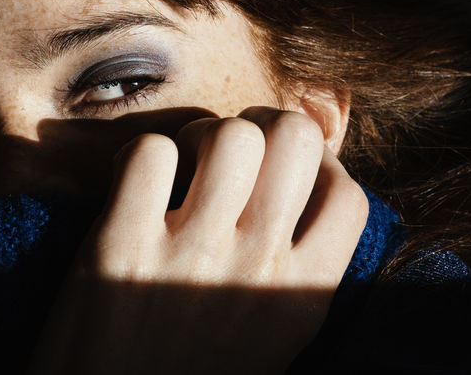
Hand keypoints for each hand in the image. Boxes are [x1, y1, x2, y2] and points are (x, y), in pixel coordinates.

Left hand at [28, 107, 369, 374]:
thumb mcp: (269, 342)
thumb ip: (293, 277)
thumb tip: (306, 199)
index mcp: (300, 298)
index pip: (350, 195)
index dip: (320, 168)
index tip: (285, 176)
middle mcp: (256, 267)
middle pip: (294, 137)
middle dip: (262, 127)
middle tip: (231, 153)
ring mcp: (190, 253)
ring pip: (228, 133)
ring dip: (201, 134)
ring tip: (181, 167)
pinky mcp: (120, 243)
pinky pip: (150, 150)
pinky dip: (139, 155)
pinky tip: (132, 186)